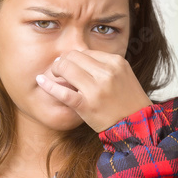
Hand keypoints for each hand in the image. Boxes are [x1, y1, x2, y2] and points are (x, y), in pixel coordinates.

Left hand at [35, 49, 152, 132]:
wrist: (137, 126)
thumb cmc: (128, 102)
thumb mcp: (123, 76)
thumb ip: (104, 65)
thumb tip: (77, 57)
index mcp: (116, 62)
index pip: (86, 51)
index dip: (74, 57)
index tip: (70, 65)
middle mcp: (107, 73)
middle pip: (73, 56)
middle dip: (63, 61)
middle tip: (60, 70)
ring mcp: (96, 89)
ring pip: (66, 68)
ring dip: (56, 70)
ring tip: (56, 77)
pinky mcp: (87, 105)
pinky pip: (62, 91)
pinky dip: (48, 85)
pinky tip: (40, 82)